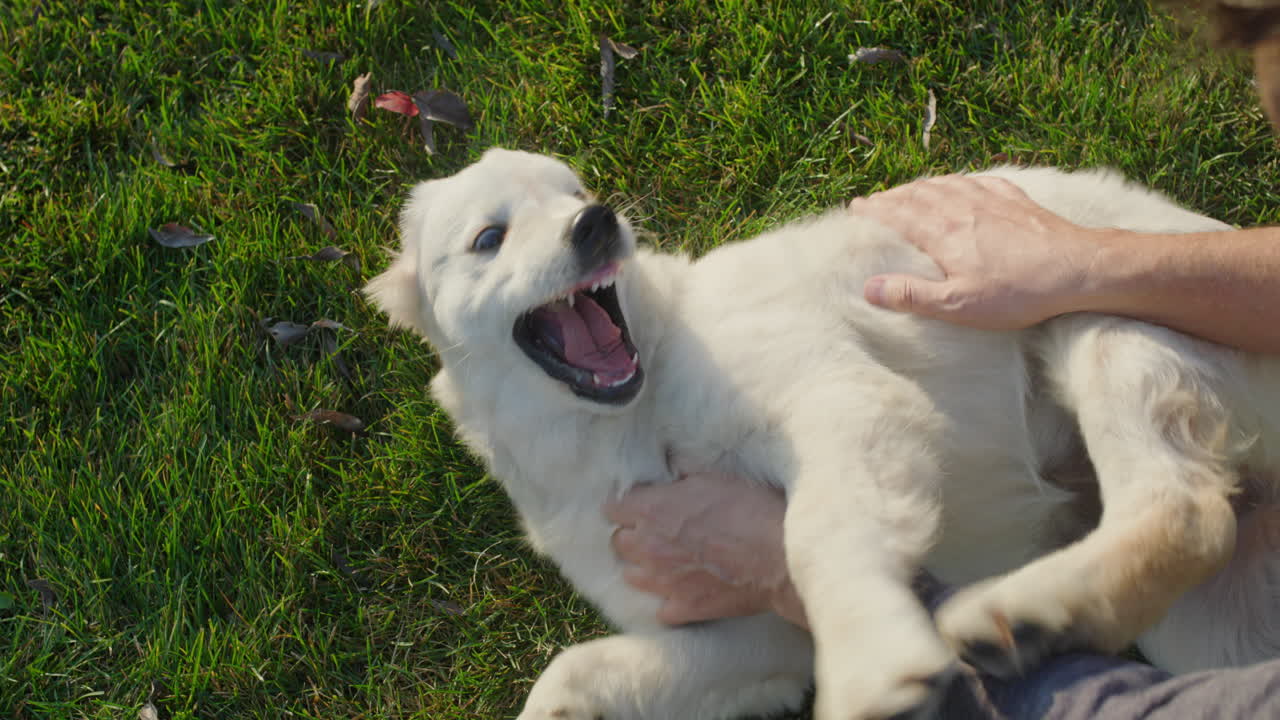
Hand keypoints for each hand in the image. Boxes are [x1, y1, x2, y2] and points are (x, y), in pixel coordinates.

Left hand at [605, 473, 807, 627]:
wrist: (779, 555)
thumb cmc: (751, 509)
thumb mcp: (714, 477)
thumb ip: (683, 478)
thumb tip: (672, 471)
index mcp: (652, 510)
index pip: (612, 508)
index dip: (625, 506)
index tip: (637, 505)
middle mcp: (649, 547)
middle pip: (618, 542)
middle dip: (631, 536)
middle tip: (653, 532)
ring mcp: (663, 581)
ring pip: (631, 576)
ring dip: (643, 567)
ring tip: (663, 562)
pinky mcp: (683, 608)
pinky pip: (660, 609)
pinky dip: (668, 601)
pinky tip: (681, 591)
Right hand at [853, 175, 1105, 329]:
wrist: (1077, 269)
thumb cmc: (1017, 292)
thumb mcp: (958, 305)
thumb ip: (912, 295)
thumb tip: (869, 287)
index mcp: (942, 232)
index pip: (897, 214)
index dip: (874, 211)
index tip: (855, 208)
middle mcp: (961, 207)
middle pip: (917, 194)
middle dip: (892, 196)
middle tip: (875, 201)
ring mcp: (990, 200)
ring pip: (946, 184)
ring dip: (921, 186)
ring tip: (908, 190)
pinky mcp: (1015, 201)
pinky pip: (979, 181)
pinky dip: (959, 180)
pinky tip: (961, 182)